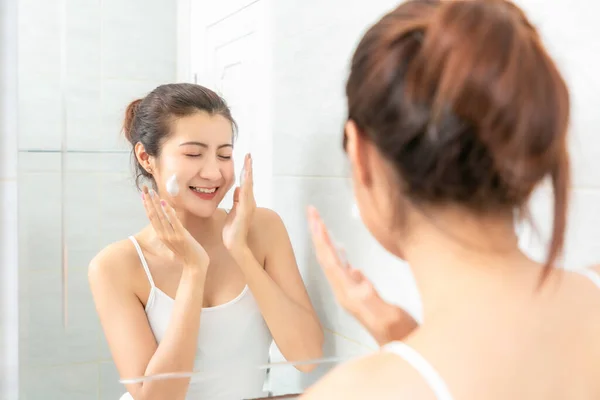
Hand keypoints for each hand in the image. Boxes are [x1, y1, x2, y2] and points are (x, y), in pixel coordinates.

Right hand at [142, 186, 209, 270]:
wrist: (195, 265)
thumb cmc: (188, 252)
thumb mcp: (177, 238)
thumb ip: (172, 229)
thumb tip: (171, 217)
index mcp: (162, 235)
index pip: (152, 217)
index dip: (147, 205)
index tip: (144, 194)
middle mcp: (163, 235)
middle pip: (153, 215)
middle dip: (149, 200)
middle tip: (145, 188)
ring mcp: (171, 236)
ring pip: (160, 217)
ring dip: (156, 203)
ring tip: (152, 191)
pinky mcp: (181, 236)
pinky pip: (173, 222)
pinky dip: (168, 212)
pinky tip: (165, 202)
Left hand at [223, 154, 255, 251]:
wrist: (235, 243)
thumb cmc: (233, 229)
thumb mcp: (233, 210)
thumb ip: (236, 199)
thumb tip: (237, 188)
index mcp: (245, 201)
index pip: (246, 183)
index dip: (246, 171)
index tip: (246, 159)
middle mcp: (249, 202)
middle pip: (249, 182)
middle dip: (249, 168)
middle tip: (249, 155)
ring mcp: (248, 207)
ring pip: (248, 187)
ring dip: (248, 174)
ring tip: (248, 163)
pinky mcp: (244, 212)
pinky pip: (244, 197)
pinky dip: (245, 188)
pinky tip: (244, 180)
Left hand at [307, 206, 417, 345]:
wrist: (402, 353)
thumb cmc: (398, 336)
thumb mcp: (387, 317)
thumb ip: (371, 298)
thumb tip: (357, 275)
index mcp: (348, 293)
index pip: (329, 260)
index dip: (321, 238)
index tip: (316, 219)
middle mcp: (345, 292)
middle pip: (326, 257)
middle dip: (317, 233)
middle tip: (312, 211)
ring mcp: (352, 294)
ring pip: (333, 262)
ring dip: (325, 241)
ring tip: (320, 223)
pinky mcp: (360, 295)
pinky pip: (344, 270)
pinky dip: (339, 255)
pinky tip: (341, 251)